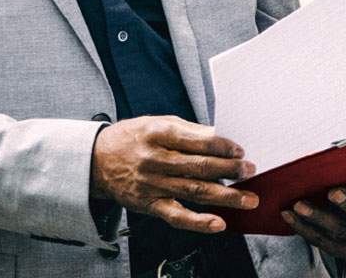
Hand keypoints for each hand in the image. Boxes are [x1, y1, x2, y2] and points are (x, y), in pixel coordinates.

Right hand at [90, 115, 258, 233]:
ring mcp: (152, 185)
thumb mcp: (154, 122)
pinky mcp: (148, 205)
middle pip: (198, 167)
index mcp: (157, 134)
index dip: (221, 146)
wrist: (95, 161)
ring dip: (225, 197)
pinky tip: (218, 223)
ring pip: (194, 191)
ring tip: (248, 199)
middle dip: (229, 170)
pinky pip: (176, 216)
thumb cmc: (130, 138)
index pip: (196, 141)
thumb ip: (186, 129)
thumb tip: (216, 135)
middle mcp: (155, 160)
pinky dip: (198, 221)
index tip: (239, 150)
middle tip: (250, 170)